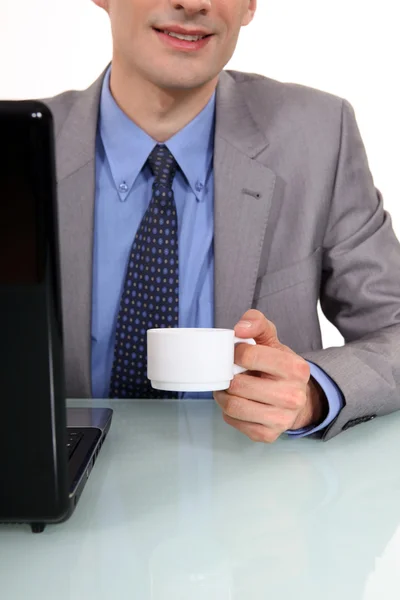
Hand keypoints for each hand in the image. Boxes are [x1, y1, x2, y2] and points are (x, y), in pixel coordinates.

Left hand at [213, 309, 327, 442]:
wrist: (296, 398)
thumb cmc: (278, 366)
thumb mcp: (271, 340)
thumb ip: (256, 323)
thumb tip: (239, 329)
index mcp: (295, 368)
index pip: (249, 356)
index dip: (235, 353)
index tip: (236, 354)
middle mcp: (292, 396)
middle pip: (238, 385)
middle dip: (227, 377)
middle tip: (228, 373)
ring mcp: (281, 419)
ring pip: (233, 406)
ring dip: (223, 395)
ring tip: (227, 387)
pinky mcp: (268, 434)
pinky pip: (233, 421)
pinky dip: (228, 411)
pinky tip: (237, 402)